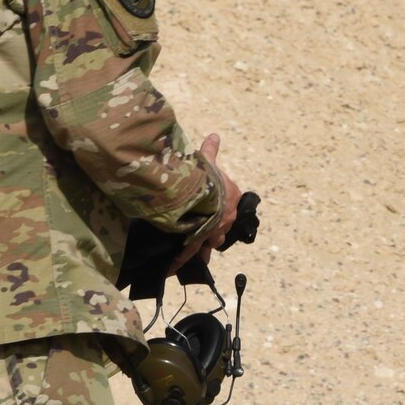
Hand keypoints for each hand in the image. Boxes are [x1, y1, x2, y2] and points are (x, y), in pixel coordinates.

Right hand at [168, 133, 242, 273]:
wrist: (205, 196)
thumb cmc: (210, 178)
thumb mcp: (209, 162)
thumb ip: (211, 151)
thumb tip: (214, 136)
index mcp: (230, 199)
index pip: (228, 207)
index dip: (220, 210)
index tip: (212, 212)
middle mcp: (225, 217)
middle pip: (220, 228)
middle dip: (213, 231)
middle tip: (204, 233)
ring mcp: (213, 230)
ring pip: (209, 241)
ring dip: (202, 246)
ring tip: (194, 251)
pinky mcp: (200, 239)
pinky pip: (189, 251)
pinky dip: (181, 260)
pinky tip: (173, 268)